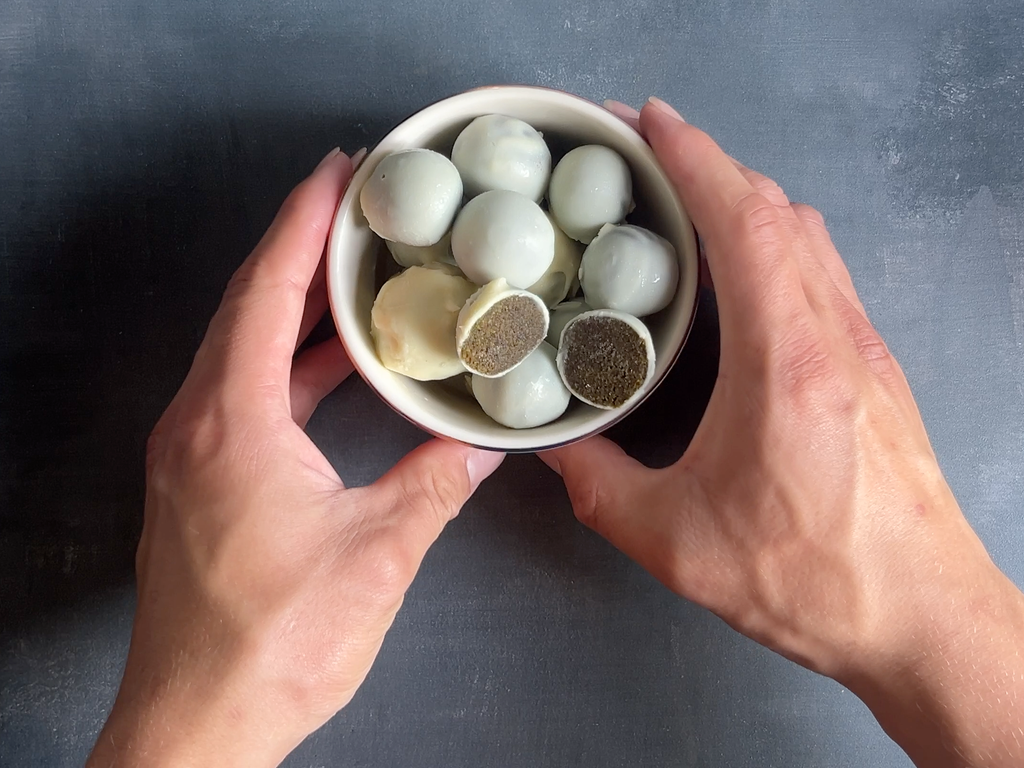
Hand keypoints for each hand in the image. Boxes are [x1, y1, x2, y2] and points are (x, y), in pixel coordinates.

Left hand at [87, 149, 503, 767]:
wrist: (199, 722)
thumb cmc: (270, 643)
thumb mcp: (377, 553)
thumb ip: (435, 485)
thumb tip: (484, 447)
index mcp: (230, 421)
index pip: (265, 291)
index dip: (302, 224)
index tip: (335, 175)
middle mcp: (197, 425)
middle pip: (248, 307)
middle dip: (301, 250)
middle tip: (353, 209)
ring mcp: (193, 455)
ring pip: (244, 351)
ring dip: (296, 308)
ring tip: (352, 275)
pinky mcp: (202, 484)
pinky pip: (245, 395)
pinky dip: (290, 365)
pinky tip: (334, 365)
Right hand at [545, 99, 1023, 766]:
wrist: (923, 617)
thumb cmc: (817, 579)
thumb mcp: (676, 540)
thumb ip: (599, 487)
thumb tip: (557, 452)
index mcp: (785, 361)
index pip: (745, 223)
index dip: (693, 159)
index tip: (647, 123)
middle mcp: (834, 336)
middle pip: (779, 211)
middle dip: (710, 165)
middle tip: (647, 156)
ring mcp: (864, 348)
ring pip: (808, 237)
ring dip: (747, 200)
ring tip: (686, 201)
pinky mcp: (874, 370)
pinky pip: (823, 273)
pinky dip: (777, 243)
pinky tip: (742, 273)